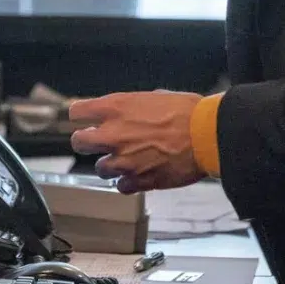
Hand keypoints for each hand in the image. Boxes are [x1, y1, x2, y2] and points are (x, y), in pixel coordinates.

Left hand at [68, 91, 206, 193]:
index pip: (76, 112)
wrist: (208, 135)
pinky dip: (128, 182)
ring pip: (99, 169)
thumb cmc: (187, 112)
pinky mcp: (138, 181)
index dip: (80, 116)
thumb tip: (125, 112)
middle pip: (78, 142)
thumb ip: (131, 107)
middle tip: (97, 143)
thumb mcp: (154, 97)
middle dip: (86, 142)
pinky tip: (139, 174)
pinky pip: (120, 186)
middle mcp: (113, 134)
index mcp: (116, 108)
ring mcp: (124, 160)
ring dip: (110, 165)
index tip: (85, 120)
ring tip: (126, 160)